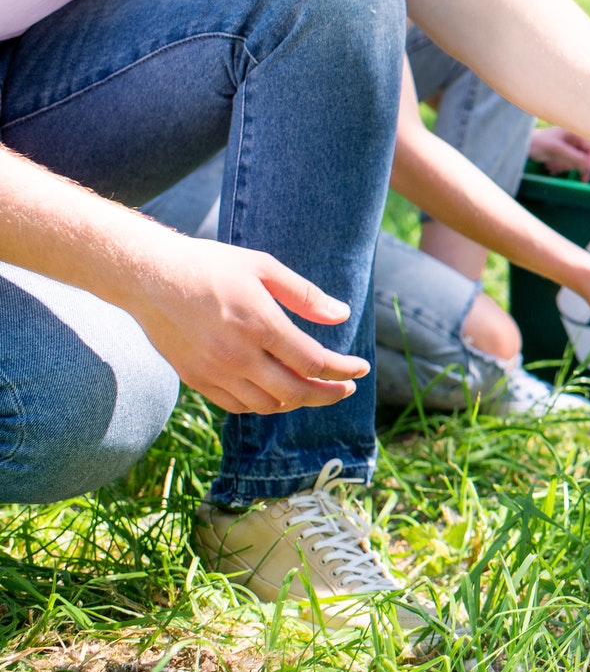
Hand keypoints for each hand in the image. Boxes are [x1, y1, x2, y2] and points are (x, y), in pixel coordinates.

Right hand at [125, 234, 369, 413]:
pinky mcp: (195, 379)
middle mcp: (237, 355)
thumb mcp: (263, 267)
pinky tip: (276, 392)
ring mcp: (214, 371)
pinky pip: (238, 406)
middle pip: (296, 392)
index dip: (344, 370)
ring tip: (312, 388)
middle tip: (346, 388)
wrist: (147, 276)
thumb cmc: (209, 266)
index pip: (314, 362)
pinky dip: (264, 404)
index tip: (361, 370)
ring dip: (296, 401)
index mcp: (260, 324)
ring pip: (268, 405)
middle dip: (328, 394)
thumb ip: (305, 294)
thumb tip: (342, 315)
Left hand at [529, 127, 589, 180]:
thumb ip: (574, 157)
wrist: (523, 145)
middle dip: (579, 167)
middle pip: (587, 157)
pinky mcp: (564, 153)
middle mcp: (575, 139)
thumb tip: (589, 166)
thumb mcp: (557, 150)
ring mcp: (569, 146)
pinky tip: (552, 168)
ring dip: (568, 168)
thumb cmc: (538, 143)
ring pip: (578, 162)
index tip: (585, 173)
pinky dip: (563, 168)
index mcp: (576, 133)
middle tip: (580, 179)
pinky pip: (570, 164)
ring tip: (554, 167)